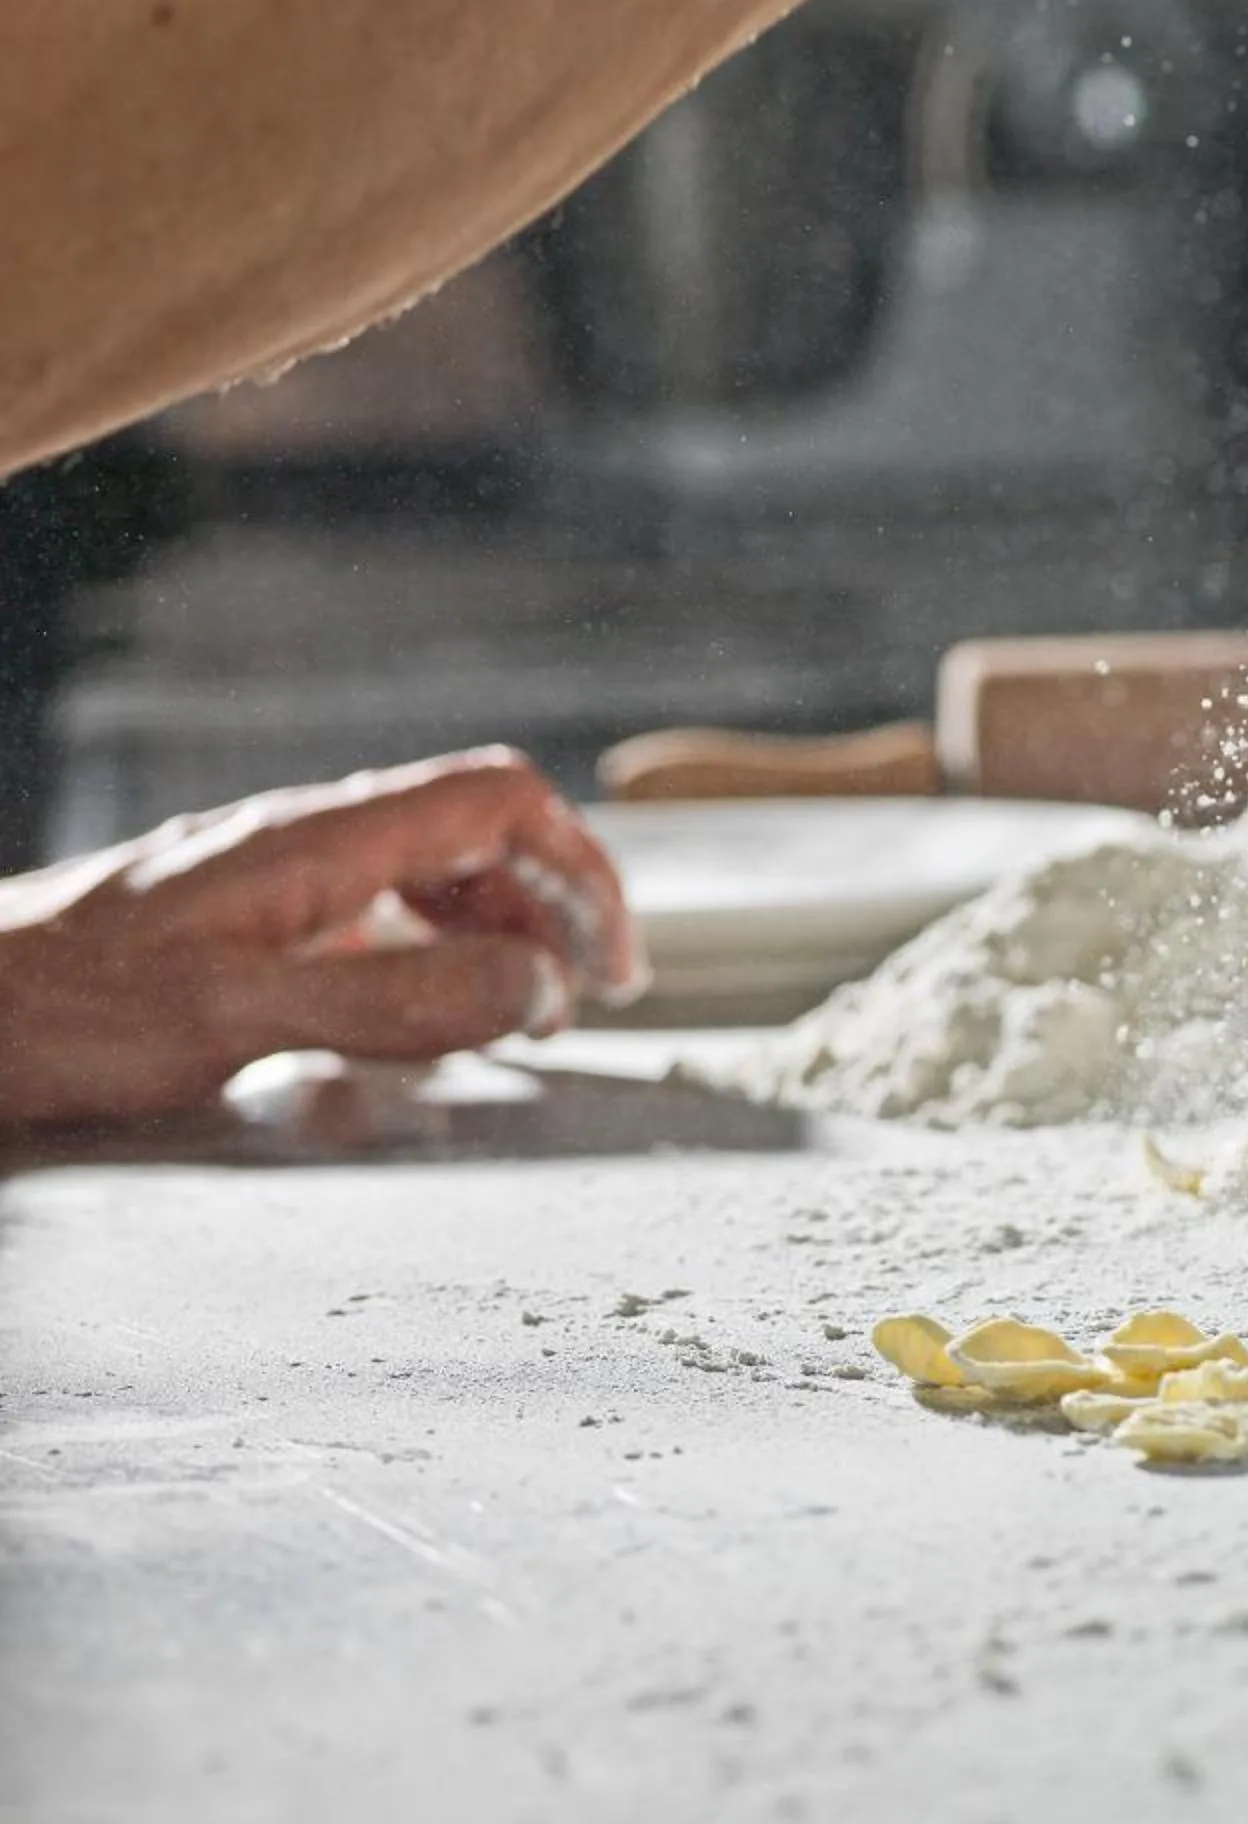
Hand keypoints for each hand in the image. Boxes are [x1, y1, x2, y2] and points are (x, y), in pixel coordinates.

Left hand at [0, 747, 643, 1126]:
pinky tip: (415, 1022)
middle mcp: (305, 845)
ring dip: (496, 938)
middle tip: (585, 1003)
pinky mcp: (245, 924)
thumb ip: (396, 1003)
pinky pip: (373, 919)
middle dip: (553, 911)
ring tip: (519, 1018)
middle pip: (479, 836)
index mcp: (318, 842)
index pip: (500, 801)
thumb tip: (537, 986)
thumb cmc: (60, 1012)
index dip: (581, 869)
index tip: (609, 963)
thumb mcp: (238, 1017)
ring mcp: (274, 881)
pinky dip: (427, 960)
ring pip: (429, 876)